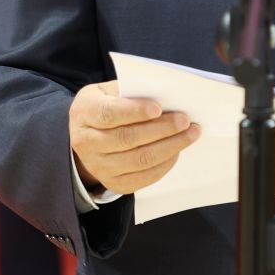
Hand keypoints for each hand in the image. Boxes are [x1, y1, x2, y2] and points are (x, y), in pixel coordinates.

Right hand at [68, 81, 199, 194]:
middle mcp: (86, 142)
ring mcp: (98, 166)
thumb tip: (164, 95)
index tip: (158, 108)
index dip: (134, 111)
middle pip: (127, 139)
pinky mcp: (113, 183)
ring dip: (169, 146)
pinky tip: (177, 150)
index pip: (109, 114)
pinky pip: (144, 177)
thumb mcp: (108, 91)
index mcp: (83, 112)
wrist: (87, 136)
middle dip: (161, 129)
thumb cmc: (105, 106)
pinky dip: (164, 164)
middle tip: (185, 120)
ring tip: (190, 134)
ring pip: (139, 160)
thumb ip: (131, 91)